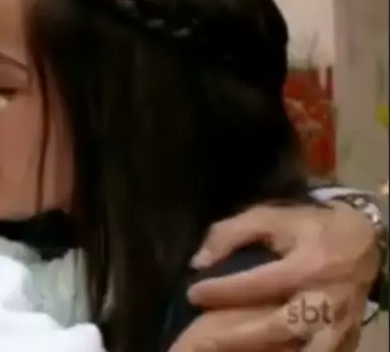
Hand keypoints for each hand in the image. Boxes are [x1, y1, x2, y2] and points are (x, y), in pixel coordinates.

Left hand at [184, 202, 378, 349]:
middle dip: (237, 338)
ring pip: (305, 351)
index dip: (222, 291)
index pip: (258, 284)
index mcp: (308, 265)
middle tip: (200, 342)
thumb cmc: (308, 227)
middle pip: (280, 328)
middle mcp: (326, 299)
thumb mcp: (269, 217)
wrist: (363, 239)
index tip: (193, 293)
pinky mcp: (347, 337)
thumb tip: (199, 262)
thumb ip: (230, 234)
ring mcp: (340, 323)